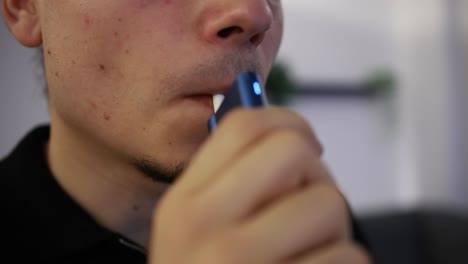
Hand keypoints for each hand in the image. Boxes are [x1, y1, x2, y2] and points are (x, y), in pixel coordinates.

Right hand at [148, 107, 370, 263]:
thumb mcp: (196, 233)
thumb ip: (232, 185)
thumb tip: (292, 138)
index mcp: (184, 204)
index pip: (244, 126)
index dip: (287, 121)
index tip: (305, 142)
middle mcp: (205, 228)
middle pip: (293, 151)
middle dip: (313, 174)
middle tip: (305, 204)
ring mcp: (245, 263)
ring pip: (329, 204)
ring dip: (330, 232)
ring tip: (304, 256)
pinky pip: (348, 257)